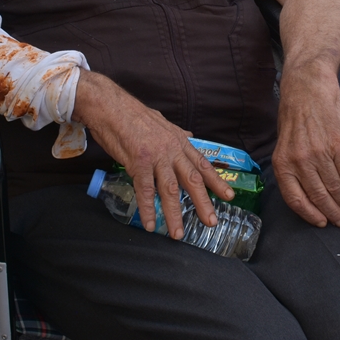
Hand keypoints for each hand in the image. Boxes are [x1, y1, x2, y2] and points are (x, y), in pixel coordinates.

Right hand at [72, 71, 234, 237]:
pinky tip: (150, 223)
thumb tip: (190, 136)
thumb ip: (177, 134)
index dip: (216, 181)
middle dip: (203, 202)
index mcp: (178, 142)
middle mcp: (171, 150)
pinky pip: (145, 190)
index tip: (229, 196)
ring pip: (170, 190)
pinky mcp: (138, 162)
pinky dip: (147, 208)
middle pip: (192, 180)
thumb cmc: (133, 115)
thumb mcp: (162, 122)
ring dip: (175, 214)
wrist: (111, 106)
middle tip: (212, 222)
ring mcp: (156, 157)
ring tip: (178, 233)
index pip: (202, 164)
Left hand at [273, 60, 339, 226]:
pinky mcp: (338, 144)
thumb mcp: (284, 142)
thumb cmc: (294, 113)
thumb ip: (293, 166)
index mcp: (282, 163)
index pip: (295, 199)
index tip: (321, 222)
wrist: (307, 85)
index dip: (310, 214)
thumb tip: (308, 191)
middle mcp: (299, 161)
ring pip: (334, 187)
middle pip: (318, 196)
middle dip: (331, 212)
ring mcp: (319, 153)